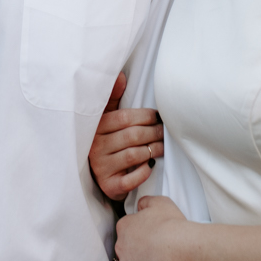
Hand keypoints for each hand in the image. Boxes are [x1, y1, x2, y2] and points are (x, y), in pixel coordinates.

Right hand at [91, 72, 166, 199]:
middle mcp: (95, 148)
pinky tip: (150, 166)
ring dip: (153, 150)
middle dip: (154, 133)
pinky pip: (129, 180)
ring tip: (163, 147)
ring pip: (133, 155)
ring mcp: (101, 168)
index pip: (125, 118)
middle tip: (165, 132)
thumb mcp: (106, 119)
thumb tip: (120, 75)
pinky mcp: (109, 186)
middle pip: (132, 136)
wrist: (99, 176)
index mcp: (96, 128)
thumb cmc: (108, 142)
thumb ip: (112, 99)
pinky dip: (143, 173)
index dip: (146, 116)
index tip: (158, 116)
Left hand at [114, 194, 190, 260]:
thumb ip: (146, 202)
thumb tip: (140, 205)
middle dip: (133, 251)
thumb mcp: (159, 202)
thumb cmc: (170, 223)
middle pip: (123, 249)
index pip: (125, 228)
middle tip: (150, 251)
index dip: (136, 231)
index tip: (148, 234)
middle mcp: (121, 246)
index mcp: (125, 226)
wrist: (177, 247)